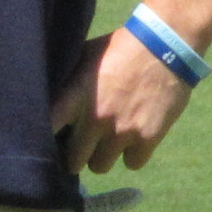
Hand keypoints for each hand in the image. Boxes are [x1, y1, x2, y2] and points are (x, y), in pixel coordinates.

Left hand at [51, 28, 193, 175]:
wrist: (166, 45)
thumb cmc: (121, 48)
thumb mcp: (86, 57)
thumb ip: (69, 83)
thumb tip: (51, 99)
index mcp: (76, 96)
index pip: (47, 128)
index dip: (45, 138)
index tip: (52, 137)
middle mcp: (95, 119)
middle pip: (73, 161)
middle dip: (78, 154)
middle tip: (85, 144)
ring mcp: (122, 131)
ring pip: (100, 166)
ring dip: (104, 155)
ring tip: (110, 140)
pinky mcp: (148, 138)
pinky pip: (132, 164)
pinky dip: (133, 154)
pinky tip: (135, 138)